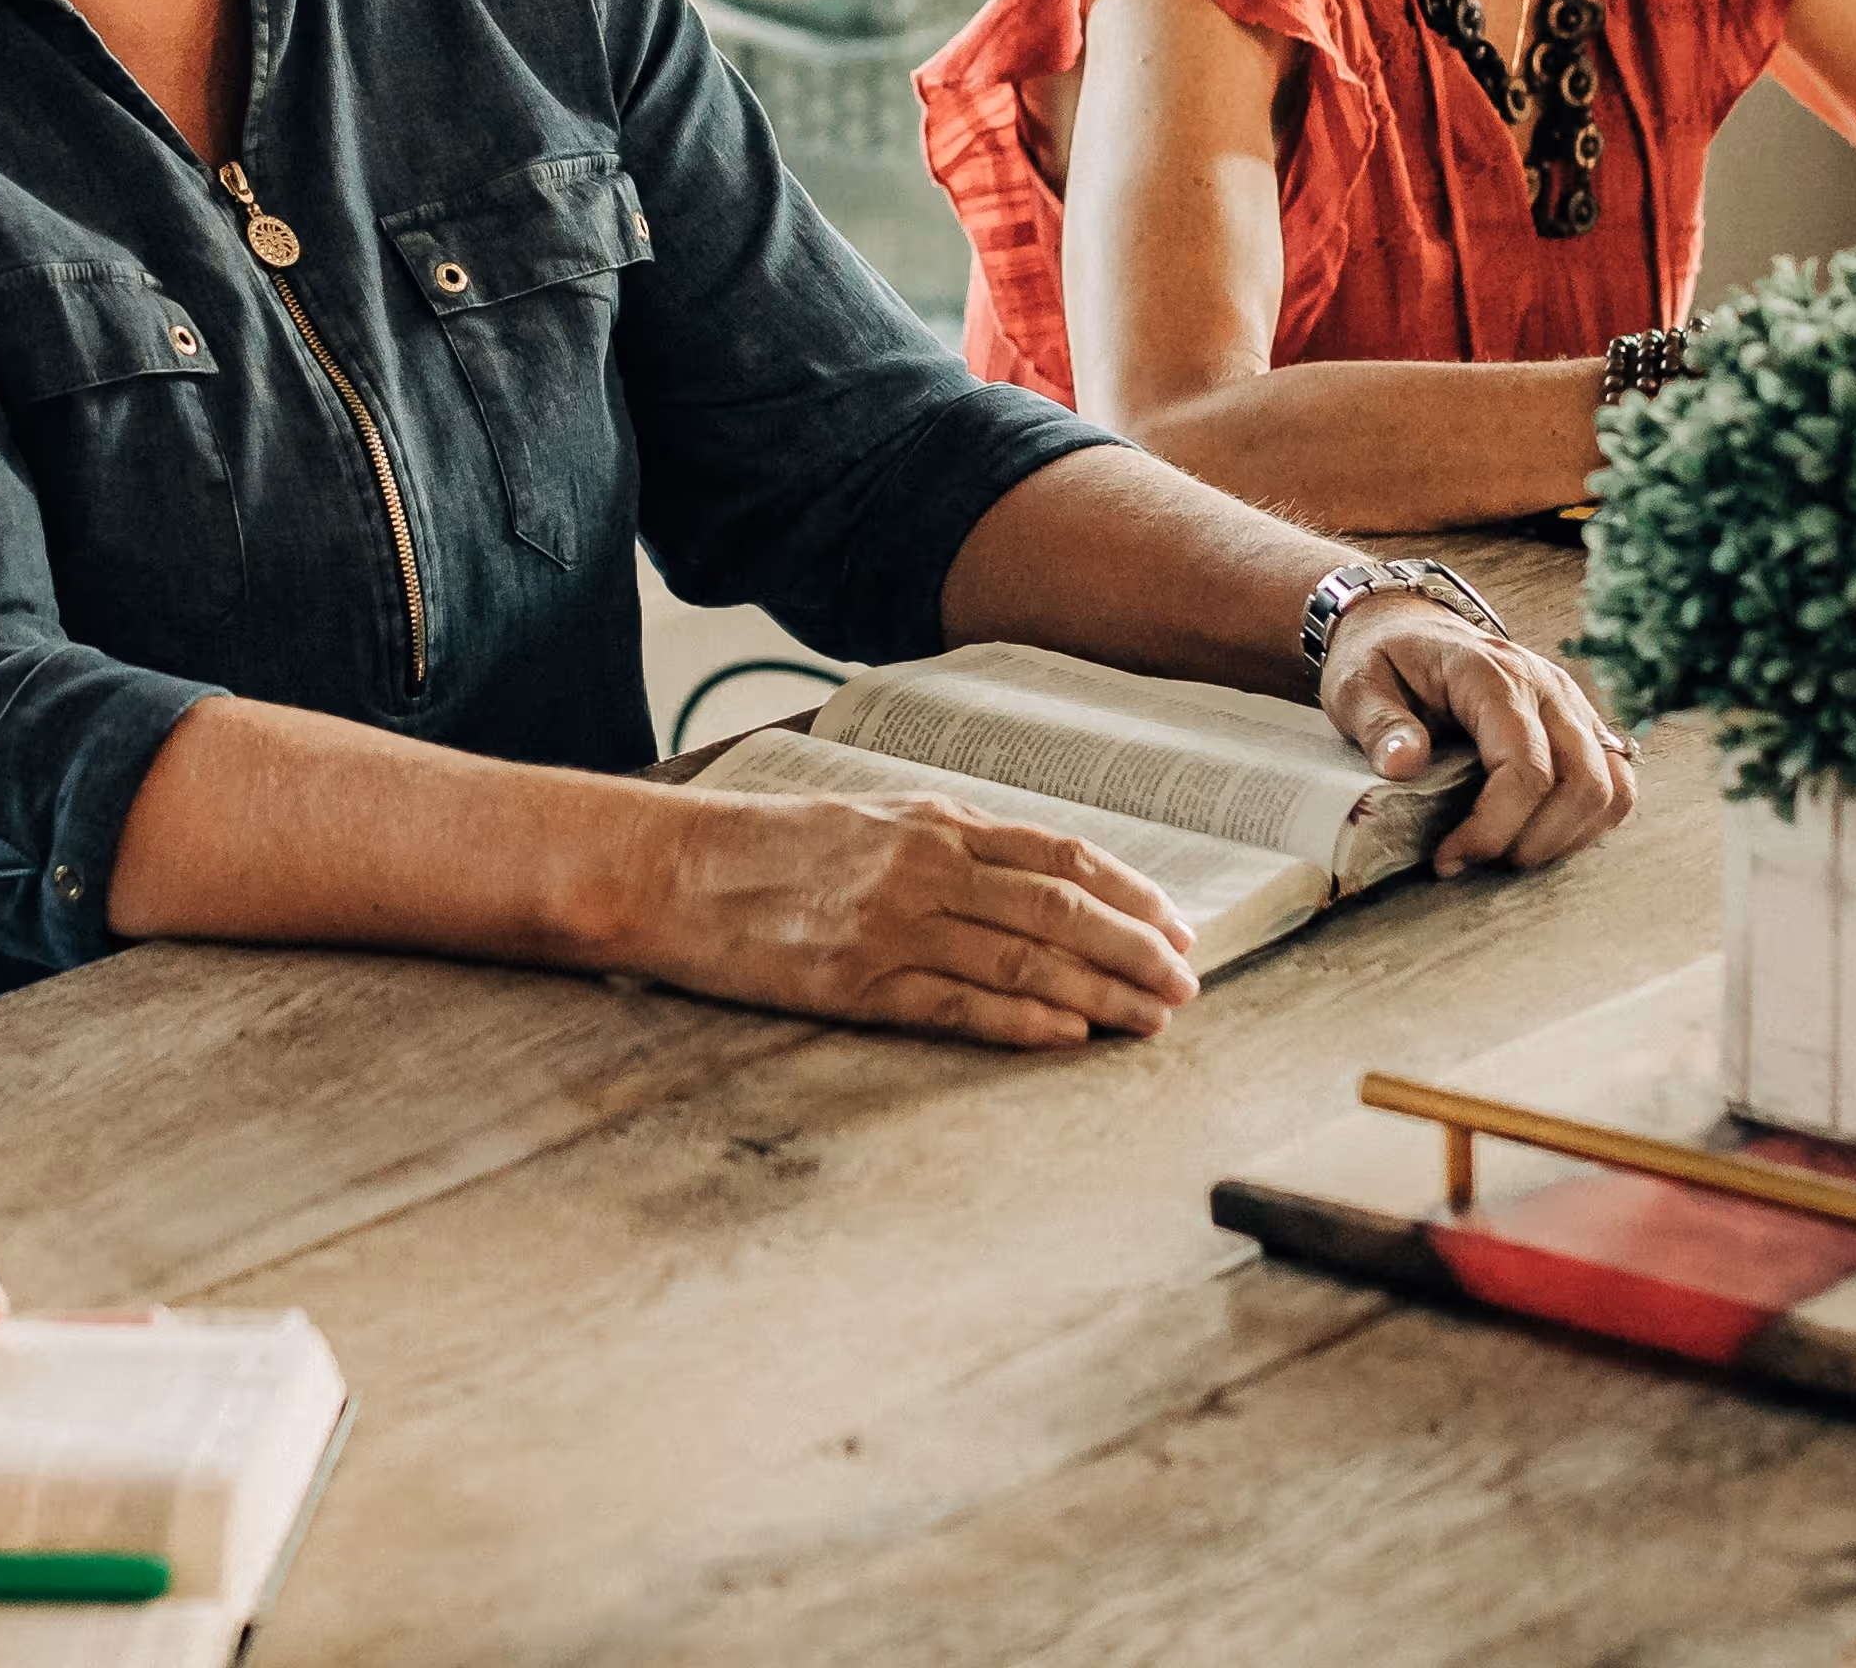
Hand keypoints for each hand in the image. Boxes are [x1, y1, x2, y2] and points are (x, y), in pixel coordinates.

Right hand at [627, 788, 1198, 1046]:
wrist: (666, 870)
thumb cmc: (764, 846)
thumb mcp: (867, 819)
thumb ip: (945, 844)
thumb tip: (1029, 880)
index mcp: (932, 821)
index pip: (1058, 856)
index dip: (1130, 893)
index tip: (1179, 927)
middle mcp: (924, 866)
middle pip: (1059, 908)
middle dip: (1136, 948)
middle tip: (1189, 983)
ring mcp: (892, 926)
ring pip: (1024, 959)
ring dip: (1101, 991)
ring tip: (1153, 1019)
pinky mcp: (856, 984)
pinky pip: (959, 1005)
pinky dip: (1023, 1020)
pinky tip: (1070, 1036)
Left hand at [1324, 594, 1636, 871]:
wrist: (1406, 625)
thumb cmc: (1383, 660)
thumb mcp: (1356, 686)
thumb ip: (1378, 723)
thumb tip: (1403, 764)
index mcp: (1493, 674)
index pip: (1525, 765)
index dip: (1495, 826)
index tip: (1450, 859)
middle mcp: (1547, 687)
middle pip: (1582, 782)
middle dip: (1535, 841)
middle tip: (1479, 862)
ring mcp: (1572, 704)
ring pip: (1612, 786)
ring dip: (1568, 837)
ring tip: (1509, 854)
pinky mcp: (1582, 724)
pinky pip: (1616, 782)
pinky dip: (1589, 822)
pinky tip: (1541, 836)